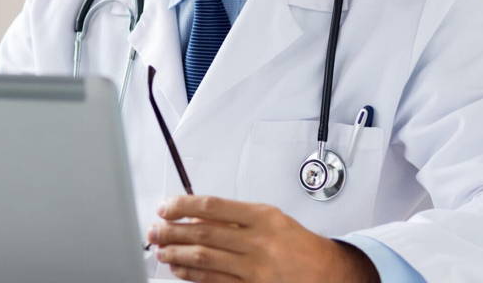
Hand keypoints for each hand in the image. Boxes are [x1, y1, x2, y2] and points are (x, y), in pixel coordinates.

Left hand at [148, 195, 379, 281]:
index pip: (213, 207)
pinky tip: (179, 270)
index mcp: (263, 217)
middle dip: (172, 231)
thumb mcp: (272, 219)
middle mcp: (258, 241)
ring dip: (177, 254)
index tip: (166, 207)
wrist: (328, 273)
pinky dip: (192, 276)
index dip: (183, 206)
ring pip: (205, 260)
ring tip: (161, 250)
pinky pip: (215, 282)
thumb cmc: (299, 245)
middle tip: (154, 230)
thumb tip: (197, 215)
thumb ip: (237, 217)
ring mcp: (255, 268)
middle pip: (204, 234)